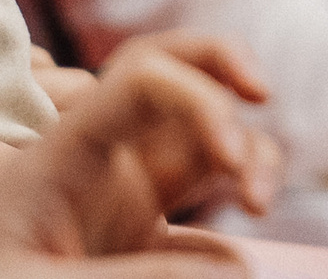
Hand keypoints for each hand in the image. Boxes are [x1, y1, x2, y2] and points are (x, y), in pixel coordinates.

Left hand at [0, 35, 280, 273]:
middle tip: (263, 94)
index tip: (230, 155)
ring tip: (258, 203)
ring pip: (205, 150)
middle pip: (176, 78)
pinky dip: (234, 250)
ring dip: (250, 156)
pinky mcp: (139, 255)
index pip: (140, 79)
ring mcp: (126, 210)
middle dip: (227, 69)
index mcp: (64, 153)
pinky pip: (205, 240)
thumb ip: (131, 275)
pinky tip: (238, 268)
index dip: (197, 95)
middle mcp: (101, 168)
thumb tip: (234, 266)